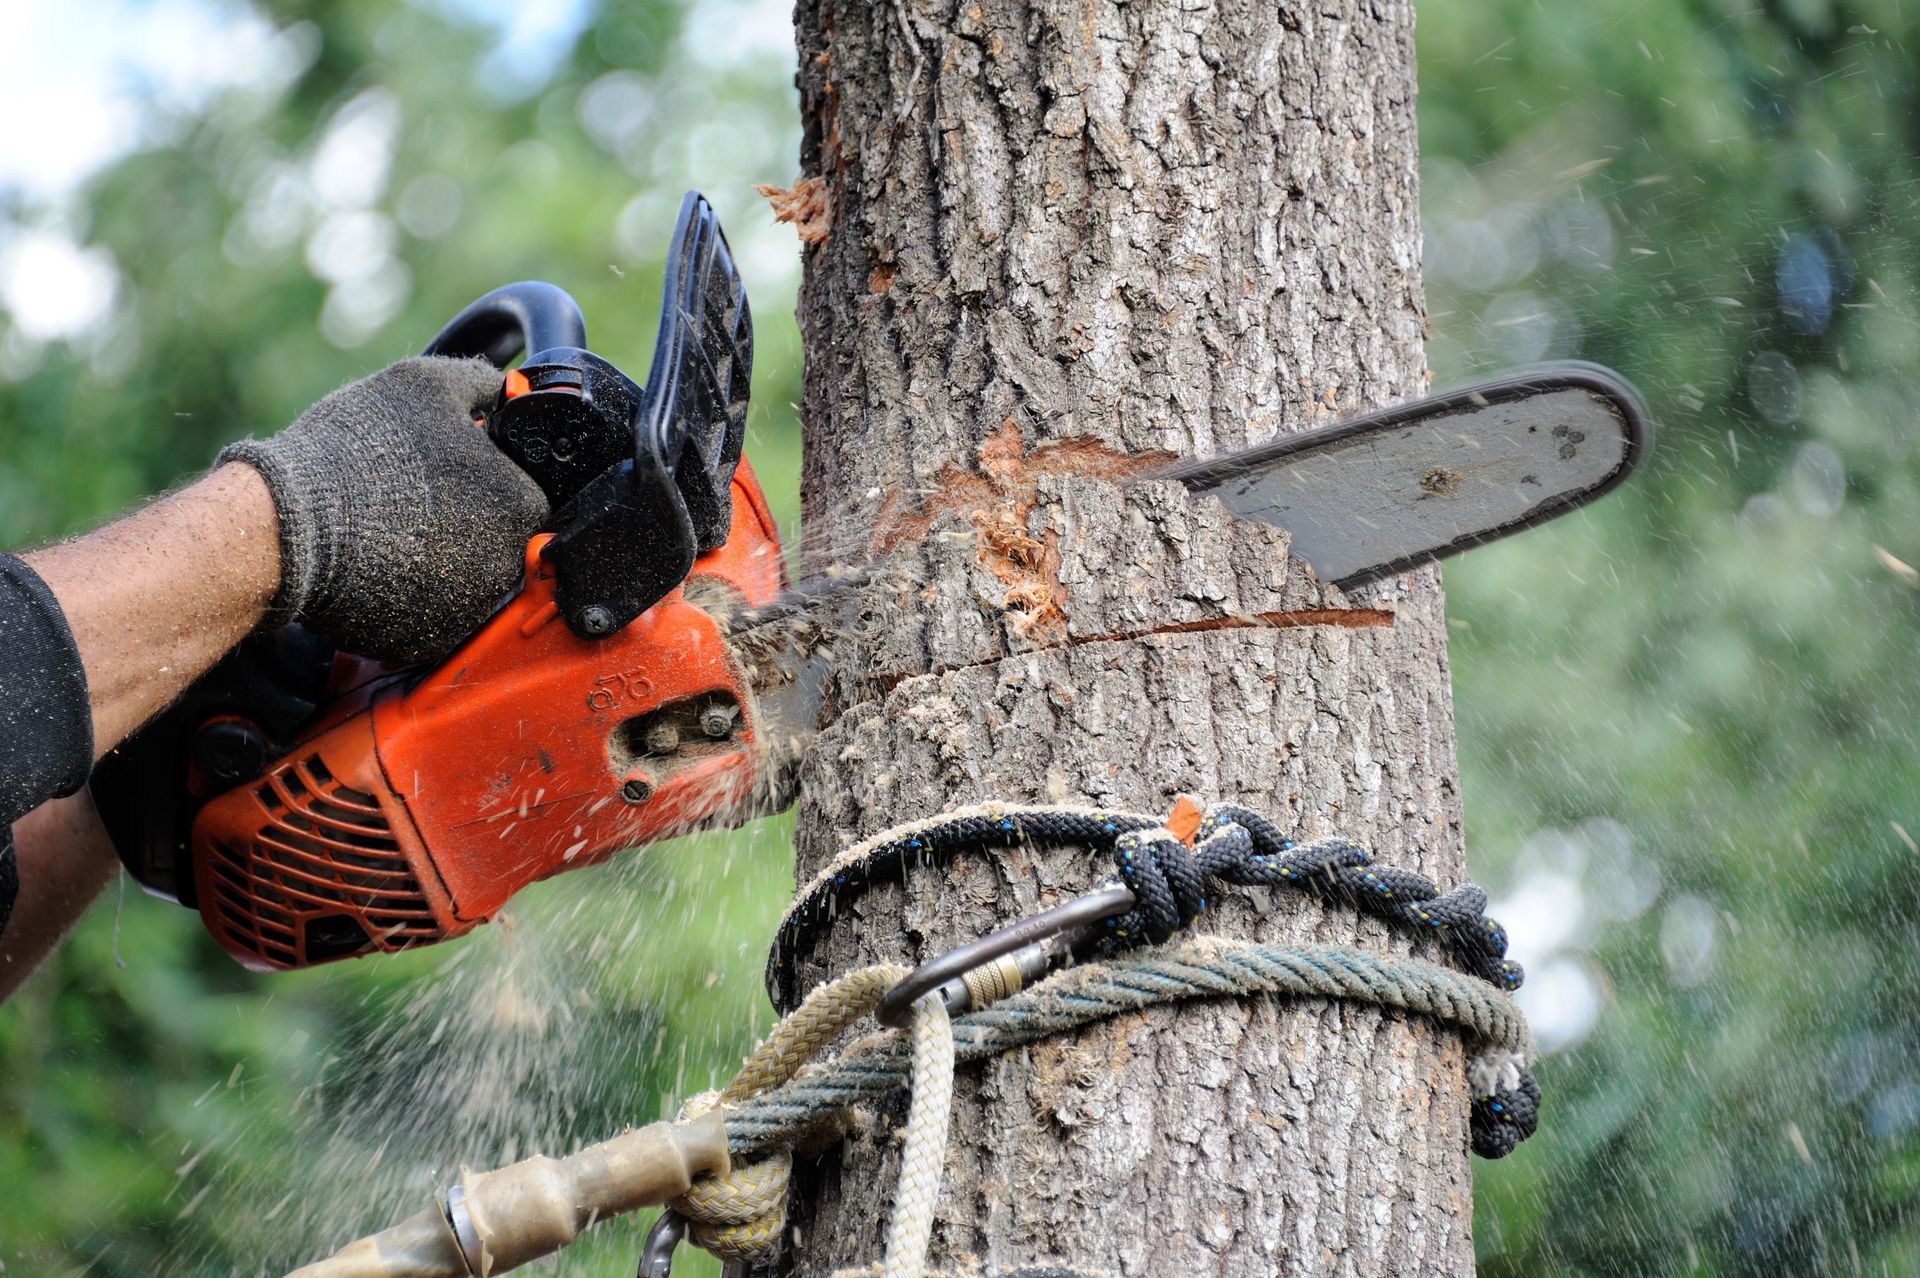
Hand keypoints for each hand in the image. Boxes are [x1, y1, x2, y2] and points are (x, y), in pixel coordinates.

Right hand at [221, 356, 547, 663]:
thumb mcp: (424, 384)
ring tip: (391, 529)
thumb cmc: (357, 451)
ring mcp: (469, 610)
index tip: (453, 474)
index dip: (489, 479)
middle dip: (468, 521)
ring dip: (441, 557)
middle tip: (415, 500)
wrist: (286, 524)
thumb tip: (503, 387)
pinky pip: (431, 615)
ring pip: (468, 579)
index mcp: (520, 505)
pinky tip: (378, 562)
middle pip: (502, 540)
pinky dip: (409, 593)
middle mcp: (507, 566)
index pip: (527, 493)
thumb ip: (479, 382)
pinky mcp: (427, 642)